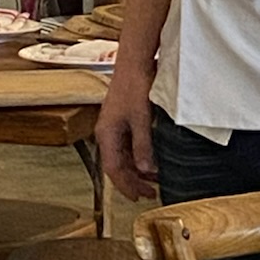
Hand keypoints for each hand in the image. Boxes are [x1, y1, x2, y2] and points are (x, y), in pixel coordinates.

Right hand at [96, 72, 157, 200]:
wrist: (134, 63)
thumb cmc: (134, 87)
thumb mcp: (141, 119)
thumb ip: (142, 145)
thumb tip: (145, 170)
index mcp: (106, 135)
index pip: (113, 169)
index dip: (125, 186)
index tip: (139, 197)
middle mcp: (107, 134)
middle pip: (117, 166)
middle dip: (132, 182)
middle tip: (150, 193)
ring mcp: (114, 128)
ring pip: (122, 158)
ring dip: (136, 171)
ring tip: (153, 181)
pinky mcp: (122, 121)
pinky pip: (128, 147)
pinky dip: (138, 158)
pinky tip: (151, 161)